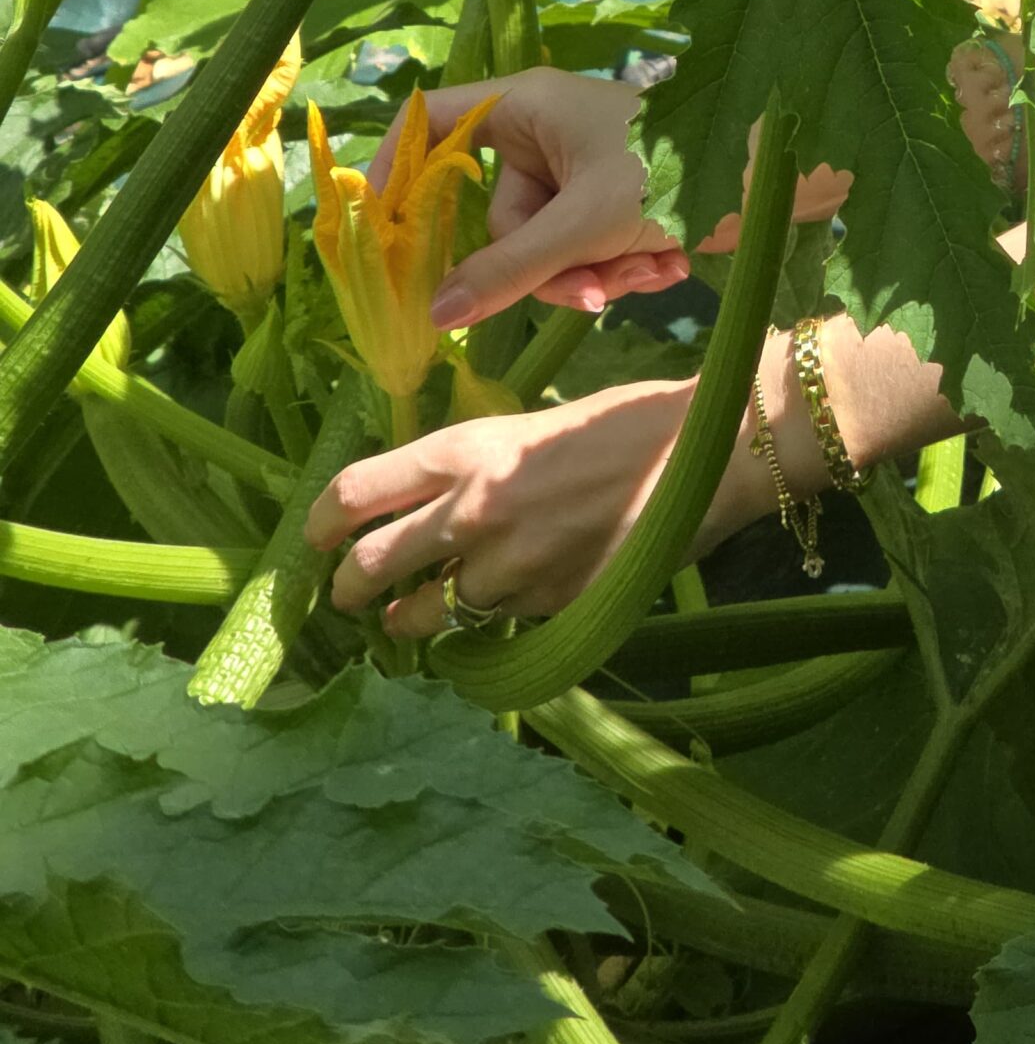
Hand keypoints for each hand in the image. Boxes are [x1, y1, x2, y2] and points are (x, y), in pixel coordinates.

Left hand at [305, 377, 776, 638]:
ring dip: (416, 619)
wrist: (708, 453)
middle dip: (350, 591)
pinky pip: (498, 623)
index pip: (357, 494)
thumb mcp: (533, 425)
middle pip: (372, 569)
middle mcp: (473, 511)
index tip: (317, 538)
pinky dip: (490, 620)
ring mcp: (510, 567)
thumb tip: (436, 501)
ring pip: (429, 614)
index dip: (322, 524)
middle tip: (351, 597)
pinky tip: (504, 604)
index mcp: (466, 450)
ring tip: (417, 616)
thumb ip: (477, 466)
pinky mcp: (548, 607)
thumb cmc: (628, 420)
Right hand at [375, 69, 688, 330]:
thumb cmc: (678, 167)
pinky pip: (588, 248)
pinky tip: (671, 264)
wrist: (784, 169)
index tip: (381, 233)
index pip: (429, 121)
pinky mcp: (614, 198)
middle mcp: (545, 129)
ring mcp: (580, 166)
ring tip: (654, 267)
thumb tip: (435, 313)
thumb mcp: (587, 224)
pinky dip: (625, 264)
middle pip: (500, 219)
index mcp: (525, 104)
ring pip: (549, 248)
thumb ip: (509, 270)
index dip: (395, 170)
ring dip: (599, 271)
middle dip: (552, 266)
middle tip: (602, 288)